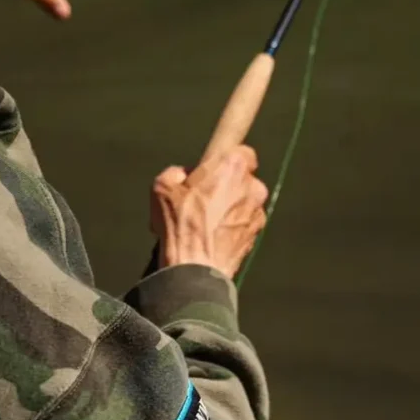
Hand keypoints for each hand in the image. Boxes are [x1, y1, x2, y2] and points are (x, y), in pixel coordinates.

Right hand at [150, 147, 268, 278]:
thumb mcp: (161, 188)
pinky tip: (212, 235)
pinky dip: (232, 226)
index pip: (241, 151)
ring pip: (244, 201)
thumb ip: (175, 172)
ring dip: (229, 207)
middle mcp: (252, 186)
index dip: (224, 160)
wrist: (195, 268)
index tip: (211, 169)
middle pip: (242, 177)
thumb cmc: (180, 226)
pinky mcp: (256, 234)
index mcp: (232, 167)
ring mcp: (257, 212)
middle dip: (225, 184)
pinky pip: (244, 222)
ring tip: (204, 221)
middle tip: (201, 197)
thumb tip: (182, 175)